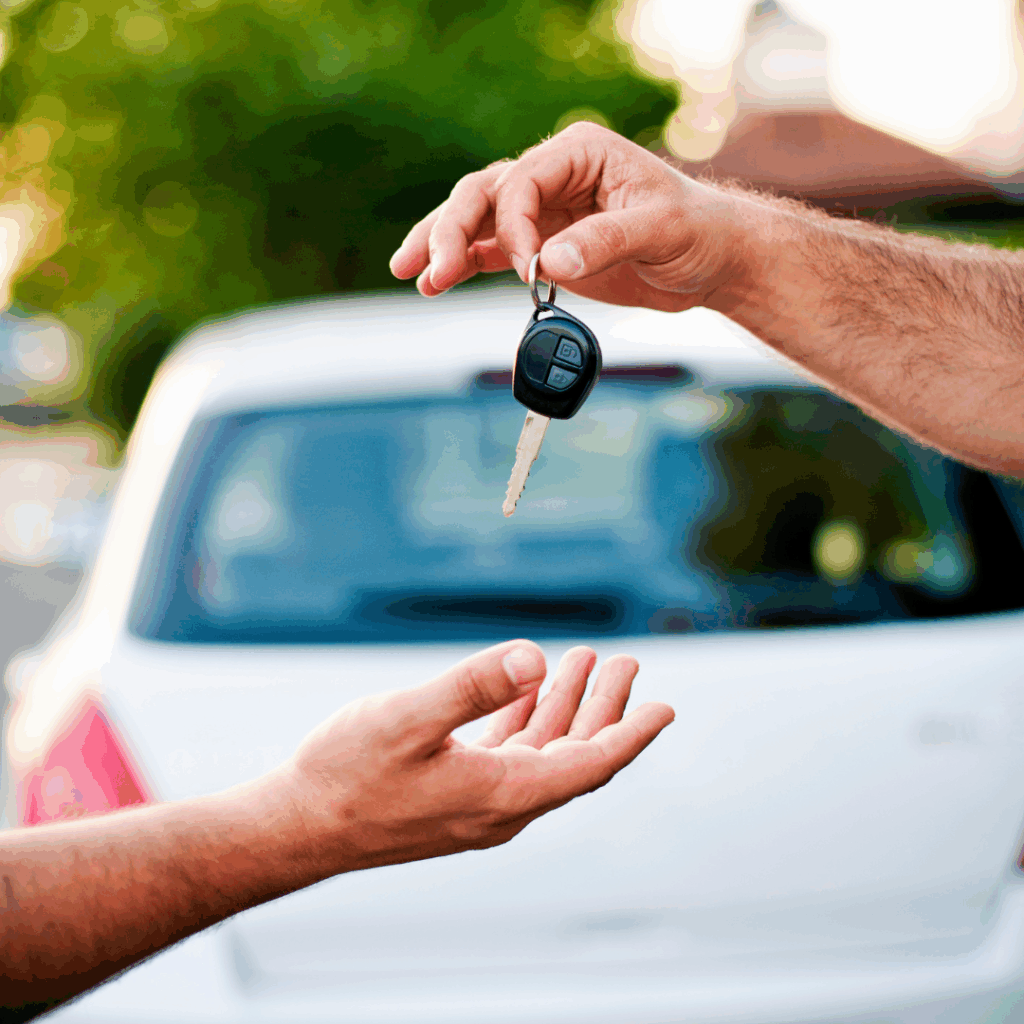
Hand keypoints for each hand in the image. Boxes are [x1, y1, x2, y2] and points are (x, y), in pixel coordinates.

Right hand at [282, 640, 673, 874]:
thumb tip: (534, 658)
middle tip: (624, 662)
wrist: (297, 827)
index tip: (664, 707)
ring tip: (581, 662)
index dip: (630, 733)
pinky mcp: (454, 795)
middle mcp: (500, 806)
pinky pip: (509, 755)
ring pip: (543, 753)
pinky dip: (526, 719)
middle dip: (604, 708)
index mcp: (503, 795)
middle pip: (573, 755)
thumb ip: (473, 687)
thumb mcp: (407, 720)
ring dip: (566, 707)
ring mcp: (478, 803)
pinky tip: (526, 689)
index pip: (590, 765)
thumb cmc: (345, 774)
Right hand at [389, 121, 754, 311]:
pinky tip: (436, 281)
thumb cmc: (696, 231)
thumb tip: (549, 262)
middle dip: (452, 231)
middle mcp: (555, 175)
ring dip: (444, 246)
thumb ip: (603, 241)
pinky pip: (493, 250)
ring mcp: (545, 211)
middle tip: (432, 271)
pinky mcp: (543, 245)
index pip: (522, 180)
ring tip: (413, 274)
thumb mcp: (658, 230)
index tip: (528, 270)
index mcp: (581, 153)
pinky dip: (465, 264)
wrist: (711, 260)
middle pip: (485, 194)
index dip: (513, 225)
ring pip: (480, 220)